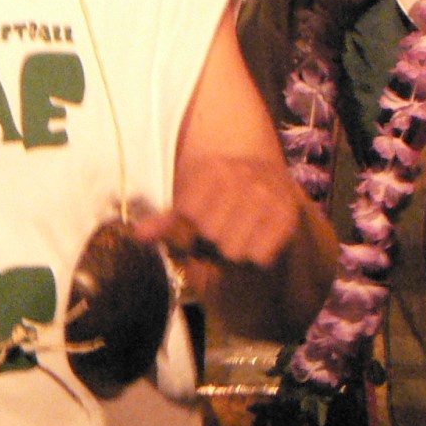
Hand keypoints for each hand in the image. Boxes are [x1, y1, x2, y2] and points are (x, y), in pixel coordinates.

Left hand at [157, 152, 303, 269]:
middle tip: (219, 231)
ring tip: (238, 235)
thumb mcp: (190, 201)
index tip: (198, 220)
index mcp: (213, 168)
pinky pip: (259, 257)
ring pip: (233, 250)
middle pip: (209, 236)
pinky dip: (255, 255)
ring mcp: (268, 196)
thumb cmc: (219, 196)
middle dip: (210, 241)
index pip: (186, 217)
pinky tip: (256, 239)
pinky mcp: (287, 216)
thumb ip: (165, 221)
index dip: (188, 227)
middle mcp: (242, 177)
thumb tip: (139, 235)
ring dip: (232, 250)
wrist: (268, 179)